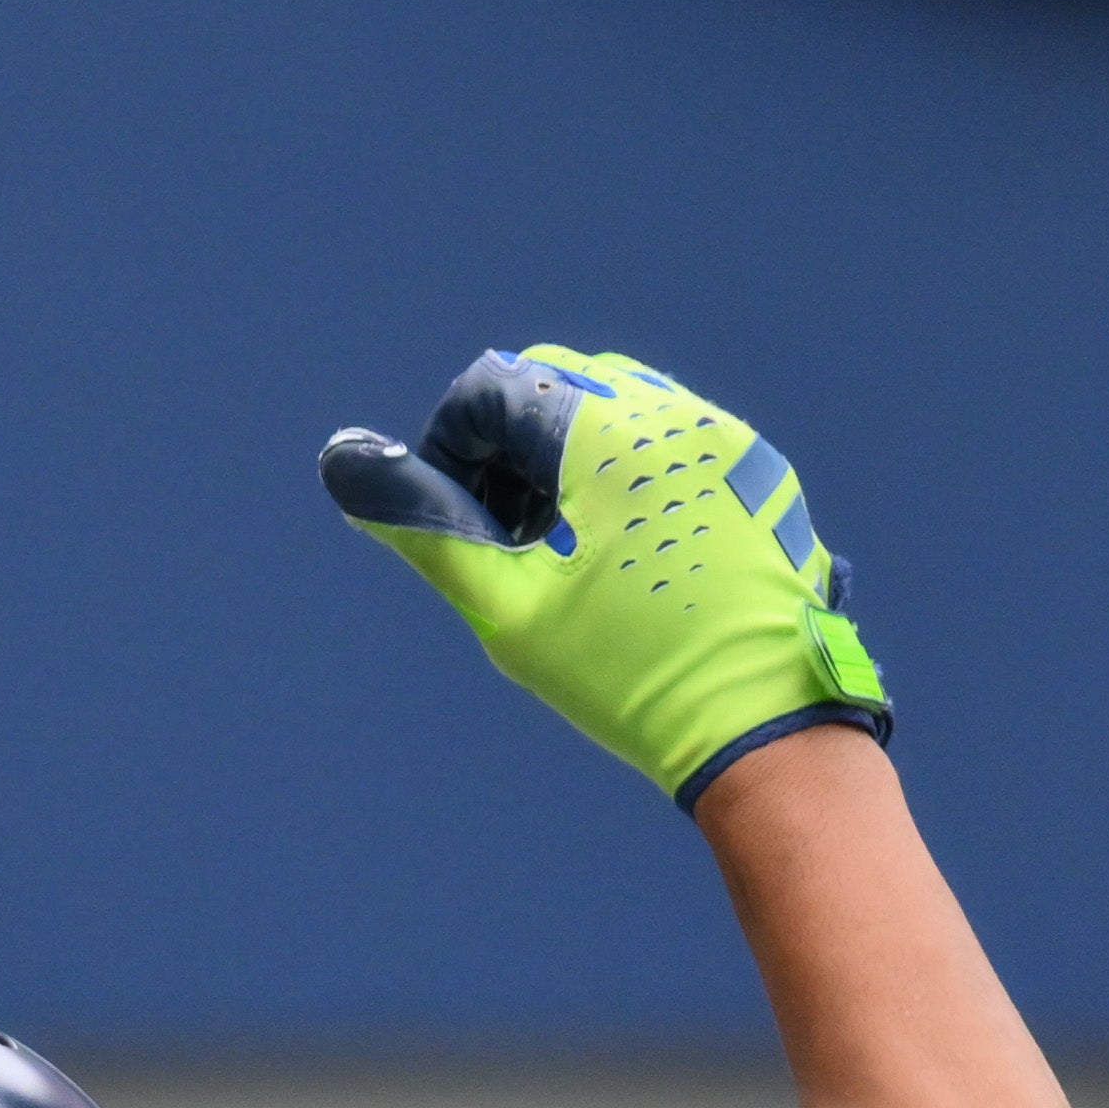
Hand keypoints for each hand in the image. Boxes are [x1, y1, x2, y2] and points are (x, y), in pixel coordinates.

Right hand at [325, 345, 889, 806]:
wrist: (764, 727)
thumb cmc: (629, 678)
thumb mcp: (511, 610)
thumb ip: (429, 528)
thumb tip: (344, 461)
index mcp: (609, 435)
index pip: (492, 386)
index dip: (450, 450)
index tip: (462, 527)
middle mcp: (674, 414)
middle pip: (553, 379)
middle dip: (507, 443)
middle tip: (508, 537)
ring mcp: (725, 438)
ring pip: (614, 400)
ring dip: (564, 453)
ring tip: (563, 547)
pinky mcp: (756, 472)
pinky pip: (669, 434)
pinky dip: (624, 468)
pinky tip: (624, 551)